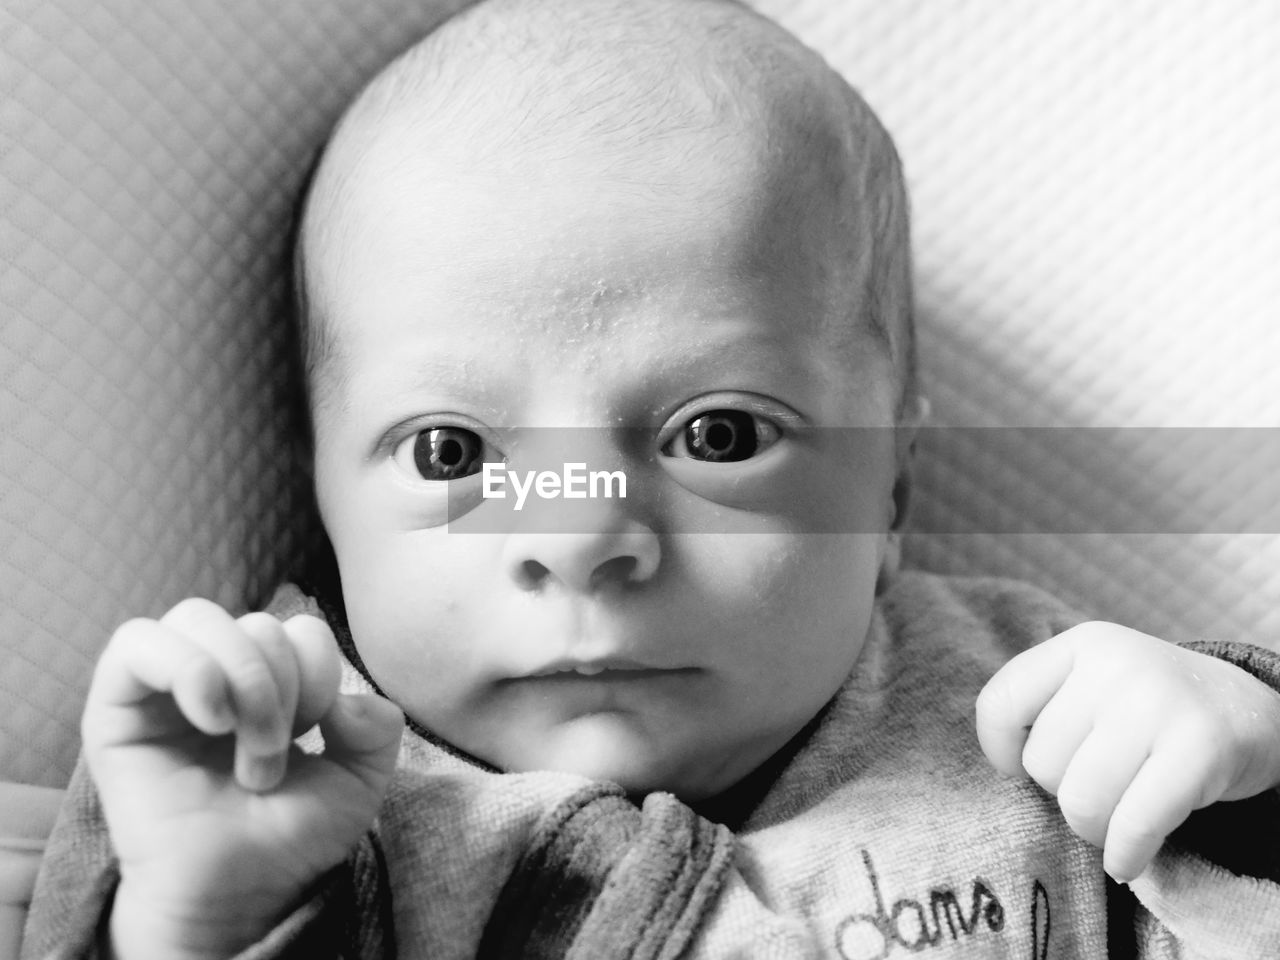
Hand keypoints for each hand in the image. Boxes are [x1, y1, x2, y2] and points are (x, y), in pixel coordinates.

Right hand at [82, 598, 403, 959]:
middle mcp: (213, 674)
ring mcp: (161, 687)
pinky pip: (136, 641)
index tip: (312, 738)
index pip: (300, 629)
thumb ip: (379, 725)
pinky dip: (188, 668)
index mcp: (267, 680)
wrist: (239, 892)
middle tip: (272, 763)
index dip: (320, 674)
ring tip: (244, 751)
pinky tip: (212, 718)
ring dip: (243, 684)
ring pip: (199, 617)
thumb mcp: (359, 779)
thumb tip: (347, 699)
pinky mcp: (113, 708)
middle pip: (258, 623)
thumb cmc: (288, 837)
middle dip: (283, 692)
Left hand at [975, 622, 1279, 883]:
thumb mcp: (1095, 684)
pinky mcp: (1199, 747)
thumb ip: (1045, 708)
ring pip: (1081, 801)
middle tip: (1098, 794)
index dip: (1001, 751)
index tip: (1021, 769)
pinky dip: (1125, 855)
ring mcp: (1157, 701)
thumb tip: (1003, 766)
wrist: (1247, 711)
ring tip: (1116, 823)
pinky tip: (1127, 863)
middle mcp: (1115, 663)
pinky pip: (1134, 823)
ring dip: (1095, 831)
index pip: (999, 704)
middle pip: (1042, 765)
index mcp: (1080, 645)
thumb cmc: (1149, 710)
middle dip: (1063, 796)